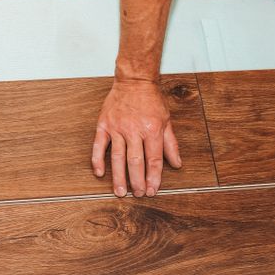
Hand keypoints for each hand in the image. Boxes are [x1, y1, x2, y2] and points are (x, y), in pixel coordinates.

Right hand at [91, 79, 181, 197]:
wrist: (134, 80)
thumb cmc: (151, 100)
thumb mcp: (167, 121)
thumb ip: (170, 144)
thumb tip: (176, 164)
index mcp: (152, 129)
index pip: (153, 159)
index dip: (153, 177)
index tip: (153, 190)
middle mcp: (134, 129)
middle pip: (135, 162)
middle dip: (137, 181)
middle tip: (138, 194)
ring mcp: (117, 127)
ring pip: (118, 157)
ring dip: (119, 177)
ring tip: (120, 192)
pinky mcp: (104, 124)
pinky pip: (99, 145)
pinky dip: (98, 160)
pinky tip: (99, 173)